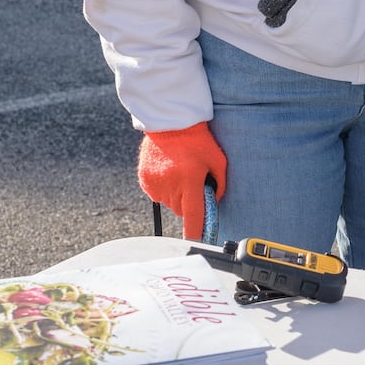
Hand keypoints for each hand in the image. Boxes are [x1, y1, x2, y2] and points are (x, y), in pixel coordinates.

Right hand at [137, 122, 227, 240]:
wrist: (170, 122)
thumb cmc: (198, 140)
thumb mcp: (217, 160)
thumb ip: (220, 184)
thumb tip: (215, 202)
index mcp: (189, 180)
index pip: (193, 215)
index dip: (196, 231)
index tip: (198, 241)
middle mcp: (170, 184)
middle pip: (181, 210)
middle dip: (189, 202)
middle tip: (193, 183)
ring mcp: (155, 183)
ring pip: (169, 203)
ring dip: (176, 195)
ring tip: (180, 173)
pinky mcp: (145, 180)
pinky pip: (158, 194)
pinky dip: (164, 188)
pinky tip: (169, 172)